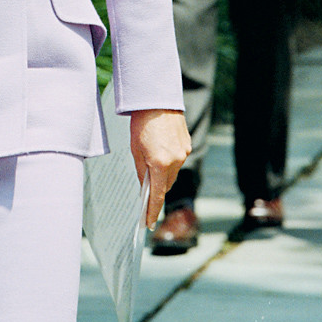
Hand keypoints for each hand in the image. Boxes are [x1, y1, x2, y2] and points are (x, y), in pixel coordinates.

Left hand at [129, 109, 191, 228]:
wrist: (156, 99)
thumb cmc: (141, 122)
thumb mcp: (135, 148)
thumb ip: (141, 169)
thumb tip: (144, 184)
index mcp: (160, 163)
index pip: (157, 196)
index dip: (152, 211)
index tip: (148, 222)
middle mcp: (176, 160)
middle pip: (166, 185)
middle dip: (156, 189)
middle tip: (145, 189)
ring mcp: (184, 152)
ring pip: (173, 173)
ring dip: (163, 174)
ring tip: (152, 164)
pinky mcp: (187, 144)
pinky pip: (178, 160)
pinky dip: (169, 161)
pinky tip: (160, 151)